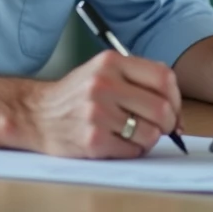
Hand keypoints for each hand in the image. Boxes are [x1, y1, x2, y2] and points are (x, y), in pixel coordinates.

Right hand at [23, 51, 181, 158]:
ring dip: (149, 139)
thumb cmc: (76, 95)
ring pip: (150, 133)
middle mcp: (104, 84)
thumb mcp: (103, 71)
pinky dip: (133, 150)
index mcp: (111, 62)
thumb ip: (138, 79)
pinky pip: (133, 150)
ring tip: (134, 134)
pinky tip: (119, 142)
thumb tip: (176, 111)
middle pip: (161, 108)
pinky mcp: (93, 140)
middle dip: (168, 123)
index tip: (173, 108)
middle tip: (162, 127)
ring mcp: (97, 113)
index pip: (163, 77)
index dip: (175, 97)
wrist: (36, 114)